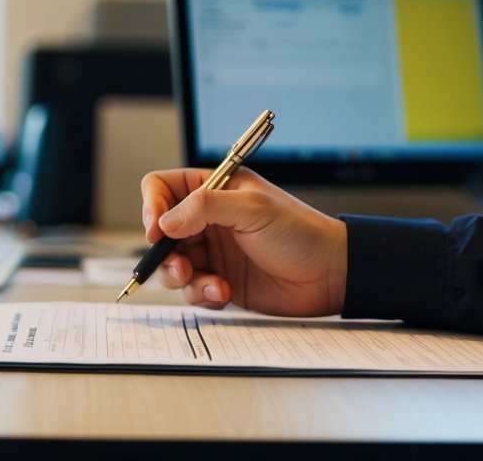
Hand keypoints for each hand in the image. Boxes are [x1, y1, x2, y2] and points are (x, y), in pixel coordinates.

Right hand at [140, 167, 347, 316]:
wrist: (329, 275)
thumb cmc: (301, 232)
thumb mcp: (253, 208)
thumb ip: (205, 207)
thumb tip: (165, 221)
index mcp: (215, 189)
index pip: (163, 188)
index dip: (153, 206)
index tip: (156, 229)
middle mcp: (209, 220)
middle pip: (160, 232)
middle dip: (164, 252)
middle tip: (182, 265)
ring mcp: (213, 252)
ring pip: (172, 265)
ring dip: (183, 278)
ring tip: (211, 283)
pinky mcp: (220, 281)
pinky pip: (192, 290)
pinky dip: (203, 294)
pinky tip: (226, 293)